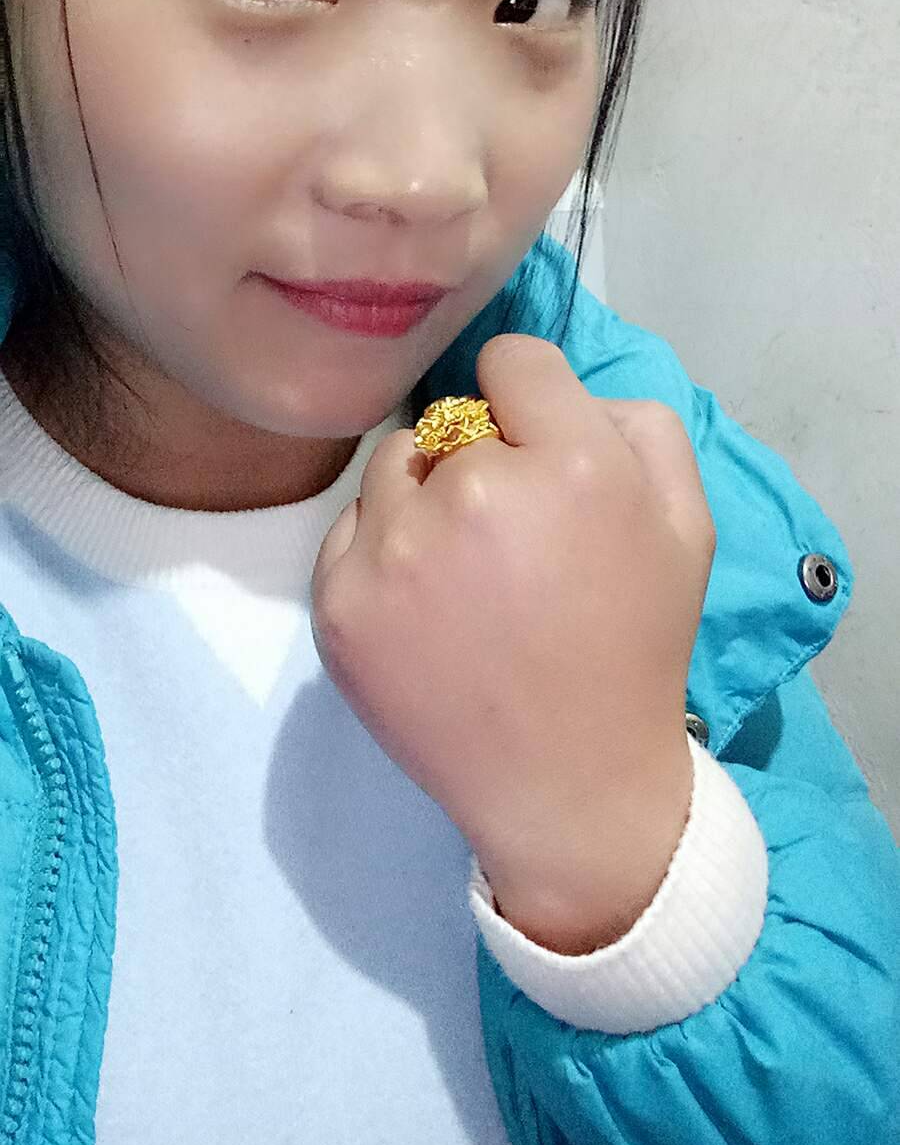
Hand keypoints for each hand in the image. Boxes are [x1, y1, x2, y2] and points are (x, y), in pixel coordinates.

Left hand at [311, 334, 715, 953]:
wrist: (569, 784)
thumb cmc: (634, 646)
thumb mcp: (687, 525)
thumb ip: (640, 424)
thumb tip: (565, 389)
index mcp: (571, 463)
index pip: (513, 360)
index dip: (531, 400)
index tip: (538, 450)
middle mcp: (472, 490)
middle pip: (450, 420)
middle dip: (481, 460)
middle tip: (513, 542)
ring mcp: (394, 551)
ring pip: (393, 470)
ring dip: (424, 501)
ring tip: (466, 579)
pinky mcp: (340, 604)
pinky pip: (350, 531)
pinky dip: (382, 556)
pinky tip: (426, 612)